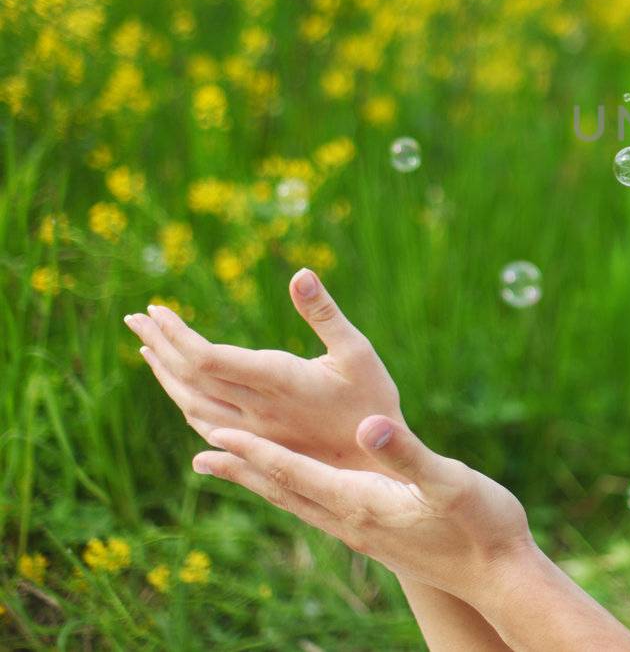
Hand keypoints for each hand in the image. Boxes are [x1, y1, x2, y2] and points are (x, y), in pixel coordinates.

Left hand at [125, 268, 403, 474]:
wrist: (380, 469)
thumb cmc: (374, 403)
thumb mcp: (357, 351)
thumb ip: (325, 313)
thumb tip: (300, 273)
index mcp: (278, 382)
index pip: (206, 359)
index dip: (175, 335)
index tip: (156, 310)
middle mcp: (257, 412)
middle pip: (189, 380)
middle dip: (159, 345)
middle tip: (136, 318)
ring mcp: (254, 434)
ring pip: (191, 406)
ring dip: (165, 375)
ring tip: (148, 348)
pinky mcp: (257, 448)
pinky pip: (205, 426)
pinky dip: (184, 402)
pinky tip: (180, 392)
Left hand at [192, 418, 536, 609]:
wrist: (499, 576)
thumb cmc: (481, 524)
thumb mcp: (448, 480)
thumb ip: (406, 453)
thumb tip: (369, 425)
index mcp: (361, 500)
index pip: (293, 473)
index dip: (255, 452)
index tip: (216, 435)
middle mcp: (351, 520)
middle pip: (283, 491)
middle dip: (242, 471)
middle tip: (201, 456)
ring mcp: (362, 533)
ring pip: (298, 504)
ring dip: (263, 484)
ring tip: (238, 471)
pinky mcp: (376, 538)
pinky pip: (319, 511)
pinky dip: (294, 494)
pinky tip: (302, 489)